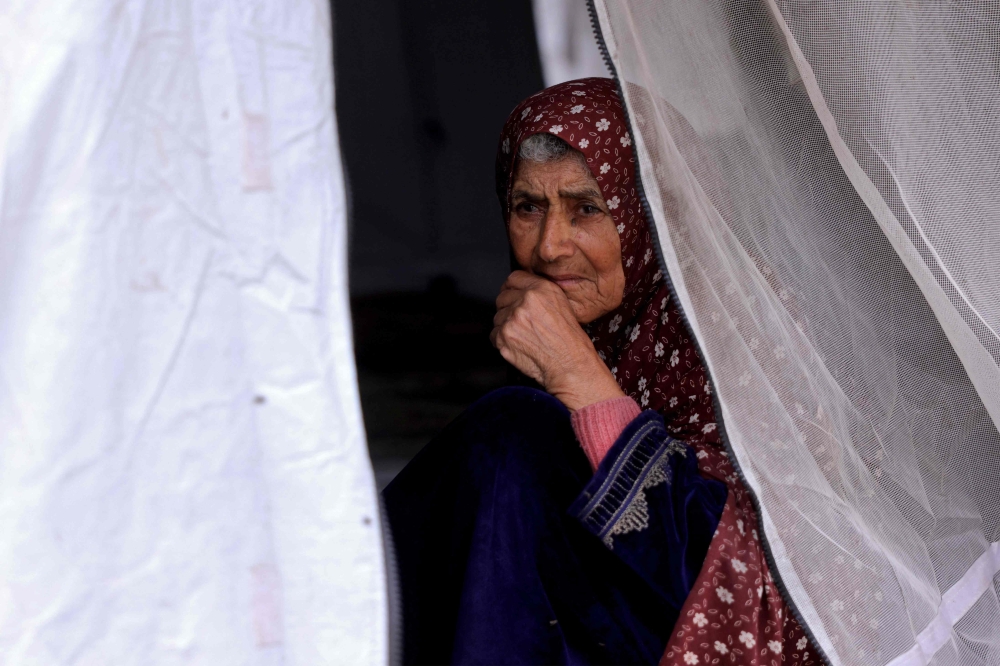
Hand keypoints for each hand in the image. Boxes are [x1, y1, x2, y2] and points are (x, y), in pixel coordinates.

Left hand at [491, 271, 623, 410]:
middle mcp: (525, 302)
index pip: (513, 278)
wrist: (569, 364)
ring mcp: (511, 320)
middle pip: (502, 297)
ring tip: (525, 336)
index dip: (513, 288)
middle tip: (522, 321)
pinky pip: (494, 335)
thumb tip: (520, 289)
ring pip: (497, 317)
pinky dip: (503, 341)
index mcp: (541, 289)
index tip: (512, 294)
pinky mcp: (503, 338)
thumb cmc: (569, 339)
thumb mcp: (562, 304)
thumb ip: (539, 292)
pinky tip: (519, 344)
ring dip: (506, 325)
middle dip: (509, 308)